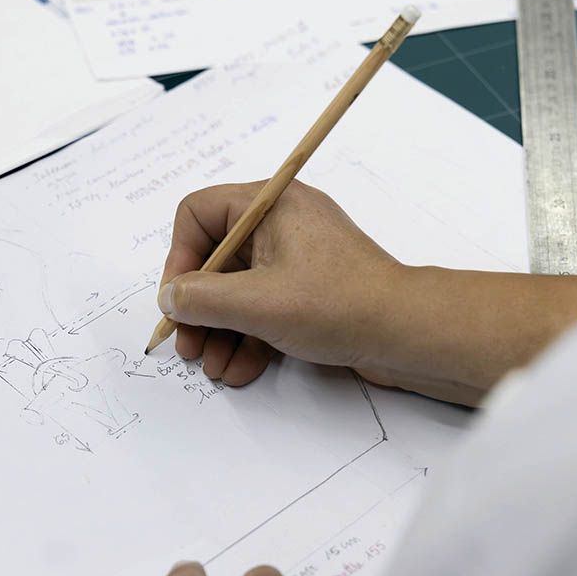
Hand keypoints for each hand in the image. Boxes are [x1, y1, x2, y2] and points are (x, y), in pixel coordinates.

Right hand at [157, 180, 576, 405]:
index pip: (198, 213)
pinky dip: (248, 338)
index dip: (180, 257)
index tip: (179, 300)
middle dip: (200, 309)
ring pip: (237, 291)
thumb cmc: (338, 305)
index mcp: (269, 204)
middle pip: (214, 259)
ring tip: (214, 368)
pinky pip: (262, 309)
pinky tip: (240, 371)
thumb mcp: (255, 303)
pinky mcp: (308, 292)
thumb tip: (169, 298)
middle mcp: (280, 224)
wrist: (407, 334)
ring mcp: (295, 259)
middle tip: (189, 347)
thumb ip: (201, 299)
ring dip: (220, 332)